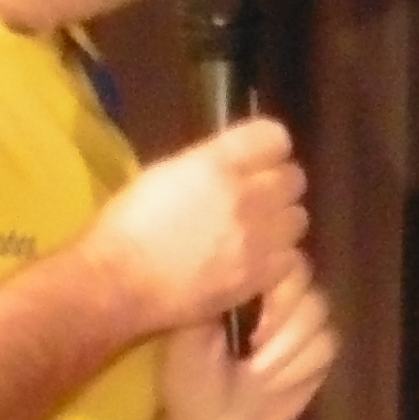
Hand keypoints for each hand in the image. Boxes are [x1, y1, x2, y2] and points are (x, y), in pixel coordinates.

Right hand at [87, 119, 308, 331]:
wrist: (119, 282)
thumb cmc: (128, 225)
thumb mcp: (165, 174)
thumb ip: (208, 164)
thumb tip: (233, 165)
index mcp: (218, 163)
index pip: (275, 137)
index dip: (268, 148)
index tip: (256, 159)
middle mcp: (246, 195)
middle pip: (294, 178)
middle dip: (277, 185)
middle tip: (255, 199)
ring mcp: (257, 238)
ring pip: (298, 218)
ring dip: (280, 221)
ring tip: (258, 232)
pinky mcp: (260, 276)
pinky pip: (292, 257)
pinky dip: (278, 257)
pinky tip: (255, 261)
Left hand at [154, 257, 338, 419]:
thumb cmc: (189, 377)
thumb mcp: (187, 335)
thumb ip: (210, 297)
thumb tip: (231, 270)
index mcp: (239, 280)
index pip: (272, 255)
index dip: (270, 285)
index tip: (249, 320)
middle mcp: (274, 290)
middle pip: (302, 278)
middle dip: (279, 320)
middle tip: (251, 349)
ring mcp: (300, 318)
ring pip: (317, 313)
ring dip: (283, 351)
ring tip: (254, 372)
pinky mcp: (319, 348)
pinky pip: (326, 345)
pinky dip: (297, 368)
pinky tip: (272, 382)